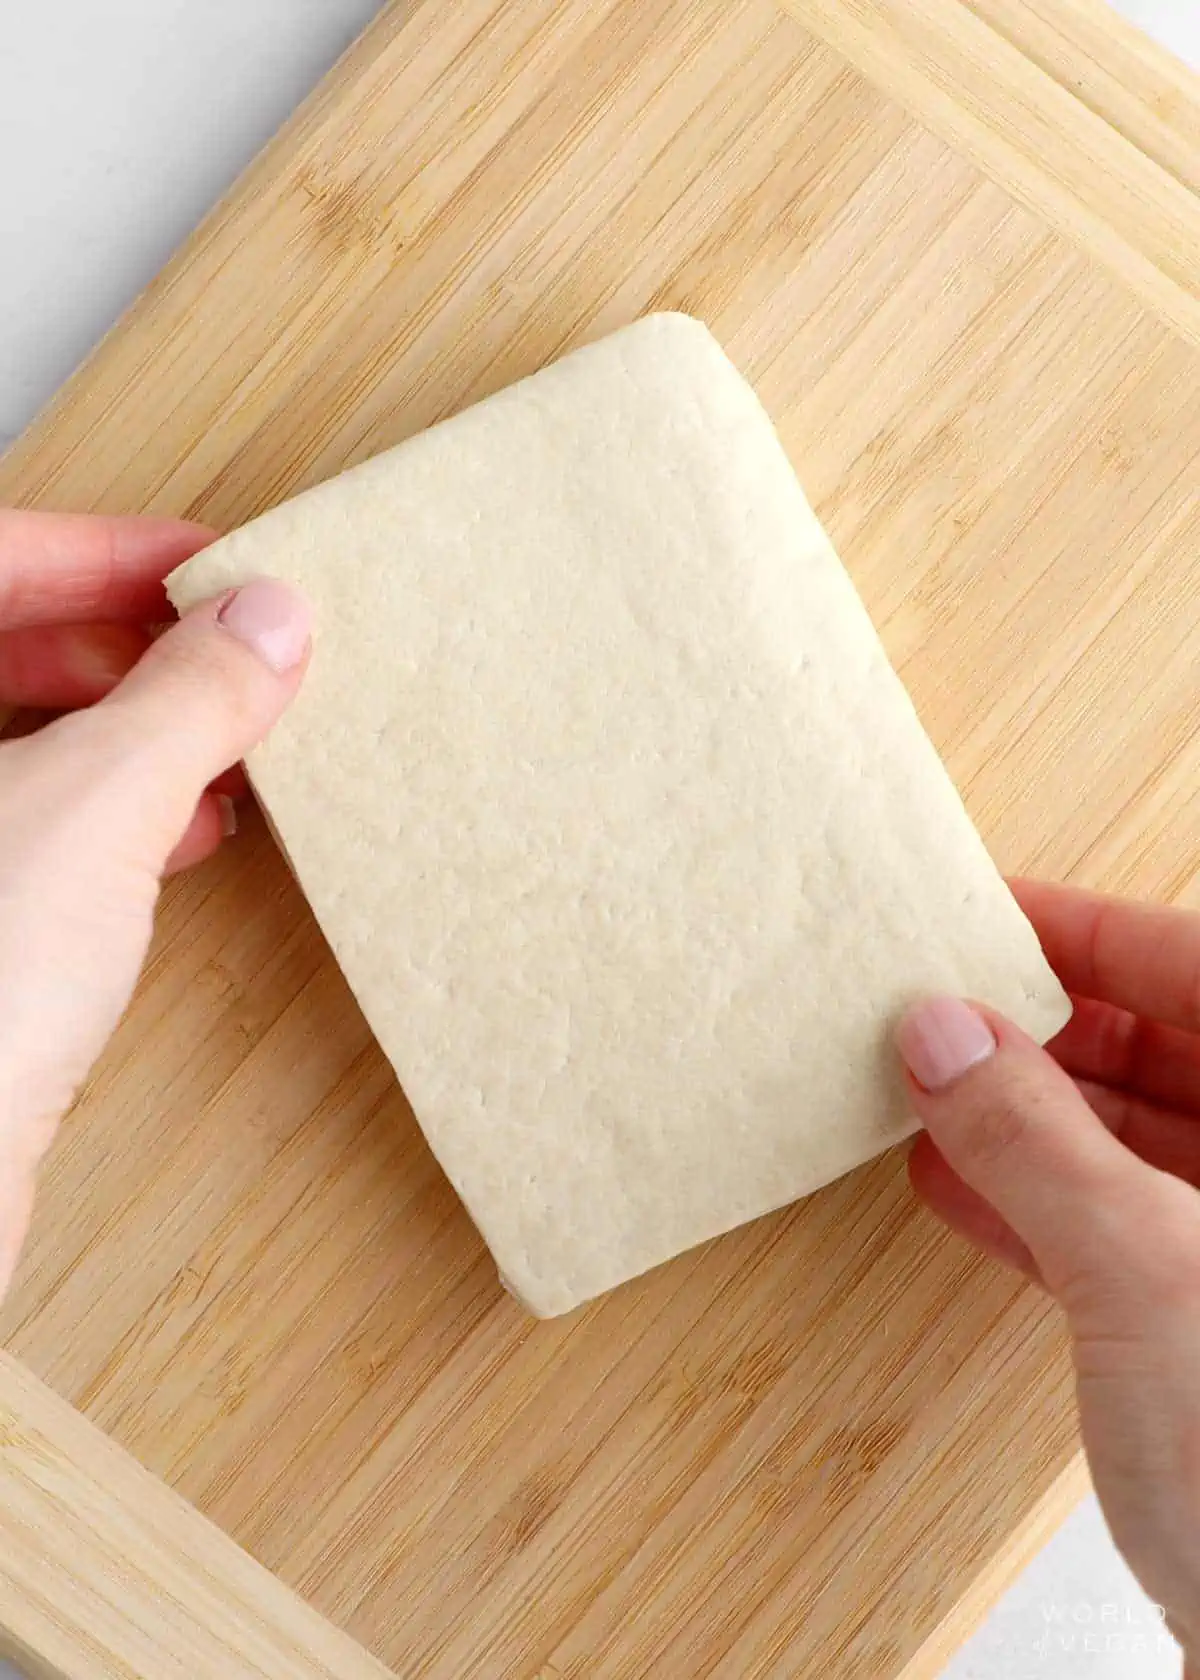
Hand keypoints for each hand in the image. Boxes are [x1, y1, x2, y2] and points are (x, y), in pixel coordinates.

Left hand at [0, 510, 310, 1300]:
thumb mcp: (96, 807)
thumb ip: (187, 698)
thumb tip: (268, 623)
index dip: (108, 550)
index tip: (216, 566)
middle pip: (0, 646)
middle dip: (128, 648)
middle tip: (234, 653)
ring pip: (18, 741)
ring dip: (130, 733)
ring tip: (230, 741)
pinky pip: (28, 825)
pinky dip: (108, 814)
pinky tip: (188, 833)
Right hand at [899, 880, 1199, 1663]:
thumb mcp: (1143, 1273)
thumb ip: (1036, 1140)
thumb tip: (946, 1036)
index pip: (1199, 969)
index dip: (1088, 933)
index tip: (985, 912)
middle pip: (1170, 1051)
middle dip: (1042, 1030)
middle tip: (937, 1007)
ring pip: (1136, 1142)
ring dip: (1024, 1119)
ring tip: (925, 1090)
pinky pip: (1119, 1228)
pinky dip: (1036, 1203)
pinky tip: (954, 1186)